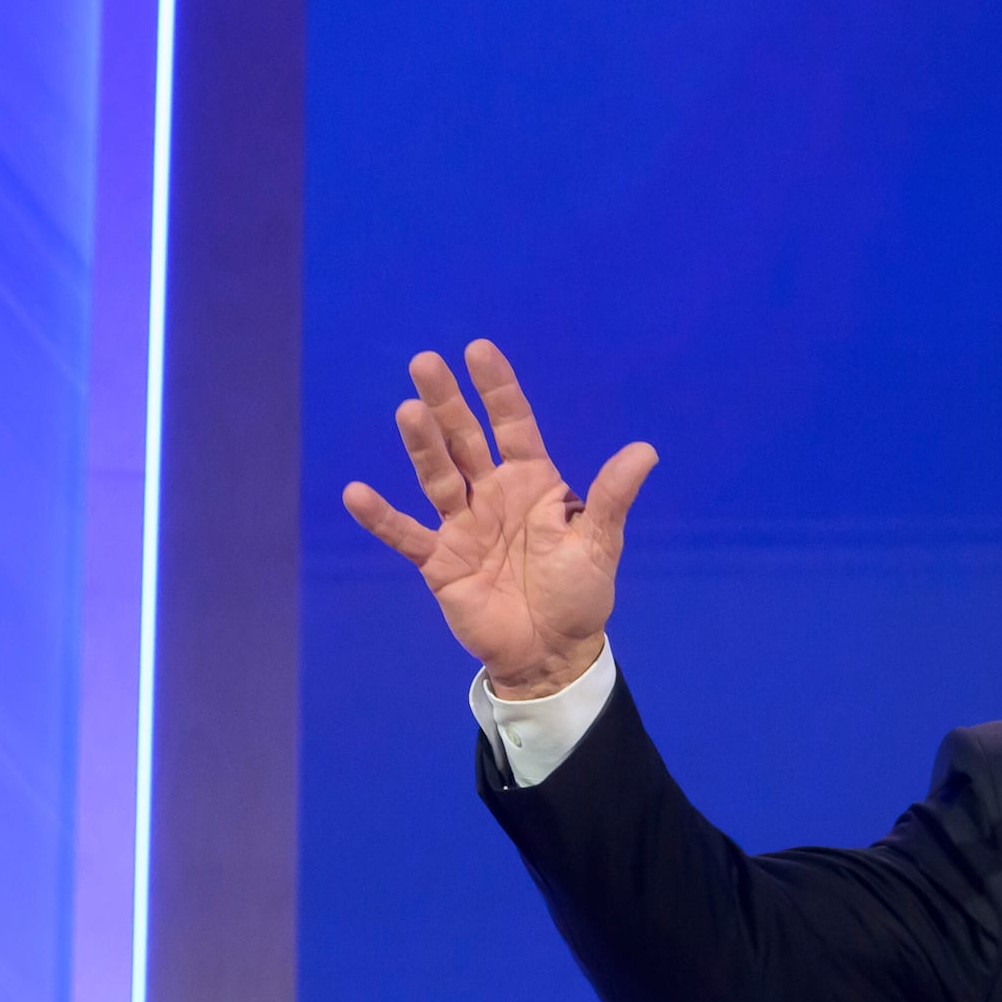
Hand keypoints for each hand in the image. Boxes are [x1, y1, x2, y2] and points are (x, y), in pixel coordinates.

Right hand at [340, 340, 656, 697]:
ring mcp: (462, 525)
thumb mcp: (598, 543)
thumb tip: (646, 451)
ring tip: (407, 411)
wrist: (551, 652)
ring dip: (422, 445)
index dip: (497, 390)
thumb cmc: (578, 592)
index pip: (512, 425)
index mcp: (531, 481)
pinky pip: (406, 535)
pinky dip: (381, 518)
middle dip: (447, 402)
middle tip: (425, 362)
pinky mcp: (439, 561)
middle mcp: (492, 493)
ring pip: (437, 475)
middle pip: (464, 440)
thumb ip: (610, 497)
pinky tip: (356, 493)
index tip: (478, 350)